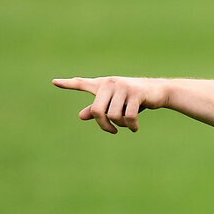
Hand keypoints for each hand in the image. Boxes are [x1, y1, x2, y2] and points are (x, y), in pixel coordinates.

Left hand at [52, 76, 167, 133]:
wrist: (158, 91)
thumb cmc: (134, 98)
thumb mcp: (115, 104)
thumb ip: (99, 109)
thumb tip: (81, 116)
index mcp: (103, 85)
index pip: (83, 84)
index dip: (69, 84)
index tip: (54, 82)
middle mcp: (111, 83)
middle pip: (97, 111)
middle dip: (104, 125)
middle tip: (111, 131)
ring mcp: (123, 87)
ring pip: (113, 115)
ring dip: (120, 125)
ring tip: (128, 125)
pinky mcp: (135, 93)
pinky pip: (128, 116)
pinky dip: (131, 126)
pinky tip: (134, 128)